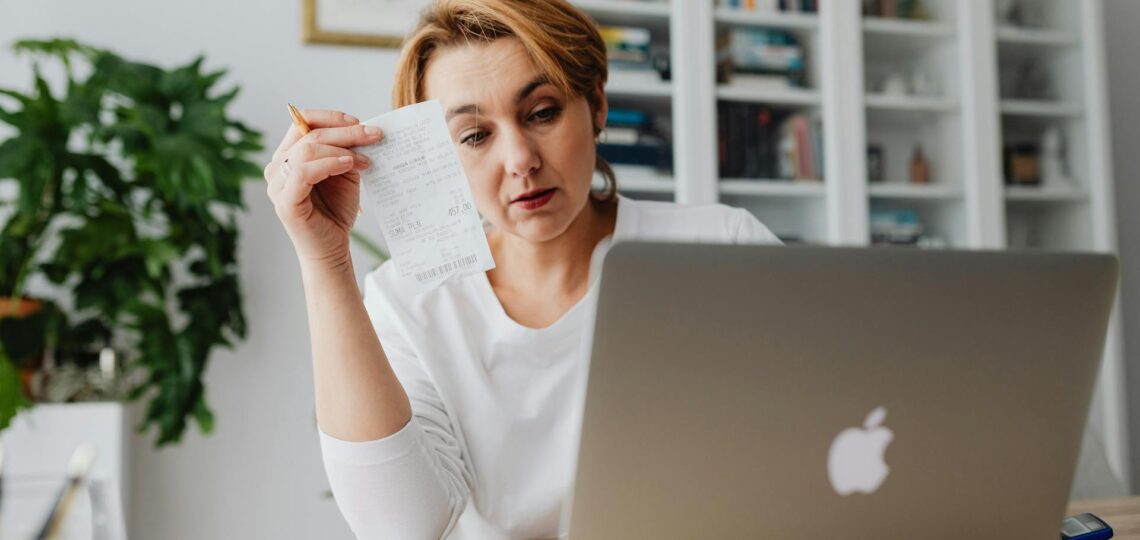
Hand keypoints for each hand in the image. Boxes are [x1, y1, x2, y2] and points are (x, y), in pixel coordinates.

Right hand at [264, 109, 381, 270]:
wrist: (333, 248)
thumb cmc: (336, 211)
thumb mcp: (344, 173)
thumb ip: (346, 150)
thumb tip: (363, 129)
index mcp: (288, 156)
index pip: (302, 122)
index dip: (330, 117)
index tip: (358, 122)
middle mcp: (277, 167)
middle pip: (308, 134)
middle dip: (345, 132)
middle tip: (374, 135)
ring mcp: (278, 185)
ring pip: (306, 150)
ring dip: (340, 149)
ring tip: (364, 159)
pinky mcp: (285, 202)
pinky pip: (303, 172)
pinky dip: (329, 164)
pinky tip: (348, 164)